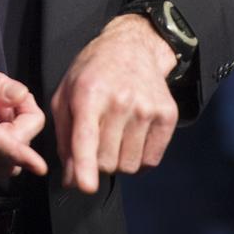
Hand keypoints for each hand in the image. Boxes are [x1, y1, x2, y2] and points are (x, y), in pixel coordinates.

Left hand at [50, 14, 178, 193]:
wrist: (132, 47)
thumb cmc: (92, 73)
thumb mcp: (66, 96)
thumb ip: (65, 139)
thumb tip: (71, 179)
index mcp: (89, 93)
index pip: (86, 137)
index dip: (85, 165)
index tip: (86, 186)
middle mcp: (121, 100)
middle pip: (107, 161)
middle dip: (98, 162)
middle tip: (98, 140)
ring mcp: (147, 108)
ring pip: (129, 165)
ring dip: (119, 161)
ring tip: (116, 135)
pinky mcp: (168, 115)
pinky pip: (152, 161)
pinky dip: (139, 159)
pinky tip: (132, 138)